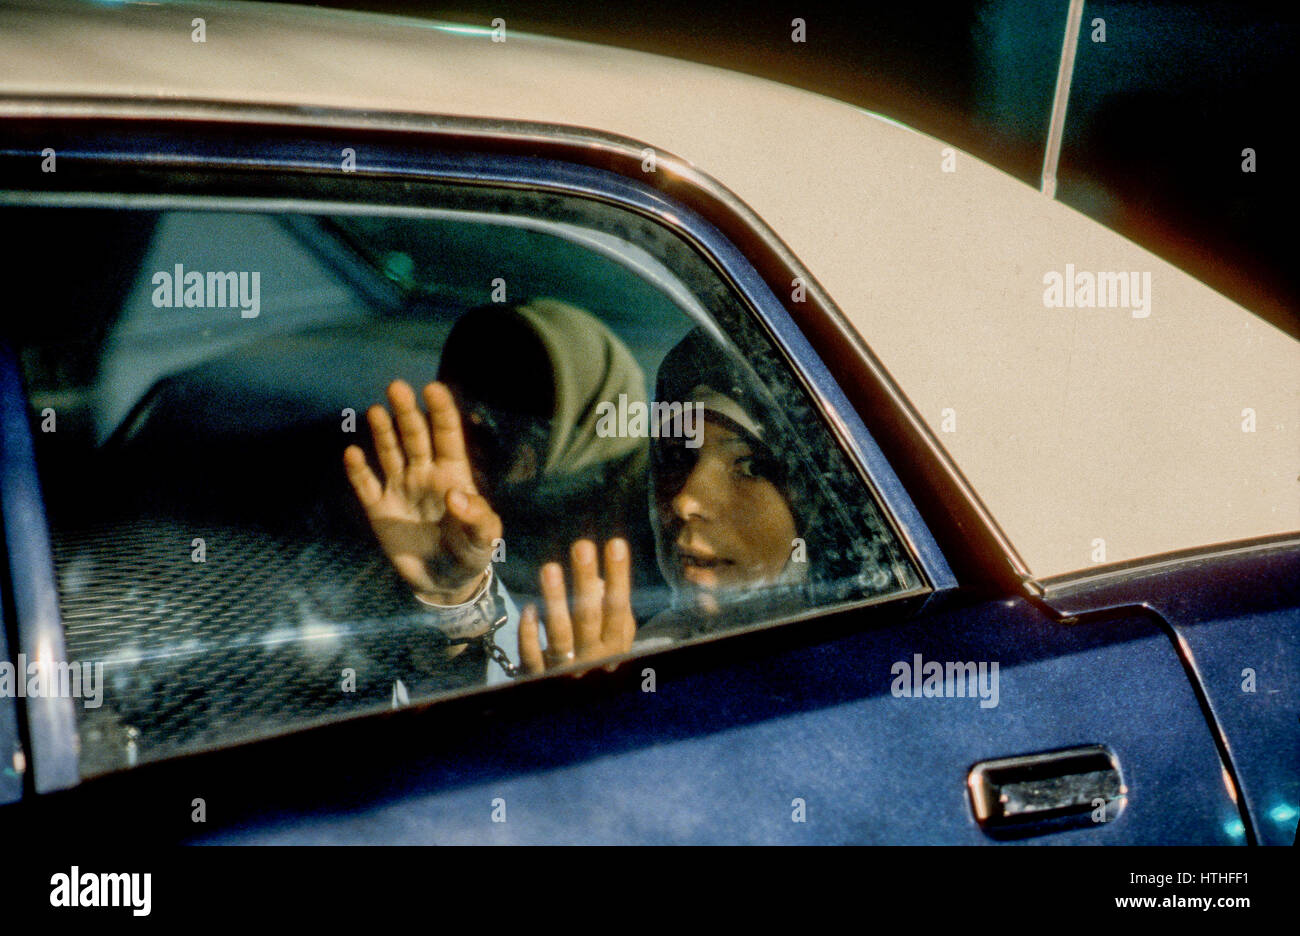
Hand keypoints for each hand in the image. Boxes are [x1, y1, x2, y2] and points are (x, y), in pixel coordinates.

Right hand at [344, 380, 501, 605]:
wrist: (445, 583)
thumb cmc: (471, 554)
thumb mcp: (484, 539)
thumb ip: (477, 518)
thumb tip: (456, 495)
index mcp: (453, 475)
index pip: (447, 436)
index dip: (441, 411)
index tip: (433, 389)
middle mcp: (424, 475)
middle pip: (414, 436)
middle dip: (407, 412)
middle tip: (397, 387)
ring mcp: (400, 489)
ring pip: (389, 453)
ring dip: (382, 432)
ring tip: (375, 411)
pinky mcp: (380, 510)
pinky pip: (366, 485)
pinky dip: (358, 470)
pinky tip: (352, 453)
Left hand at [519, 538, 636, 674]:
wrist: (573, 708)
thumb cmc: (594, 657)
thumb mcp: (610, 636)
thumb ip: (611, 610)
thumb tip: (601, 578)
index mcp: (614, 647)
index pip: (617, 607)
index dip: (618, 577)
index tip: (616, 544)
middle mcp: (592, 659)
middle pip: (589, 616)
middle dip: (585, 580)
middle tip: (582, 546)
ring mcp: (564, 671)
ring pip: (559, 635)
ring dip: (555, 601)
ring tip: (550, 568)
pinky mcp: (537, 678)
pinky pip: (531, 654)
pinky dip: (529, 632)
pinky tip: (528, 609)